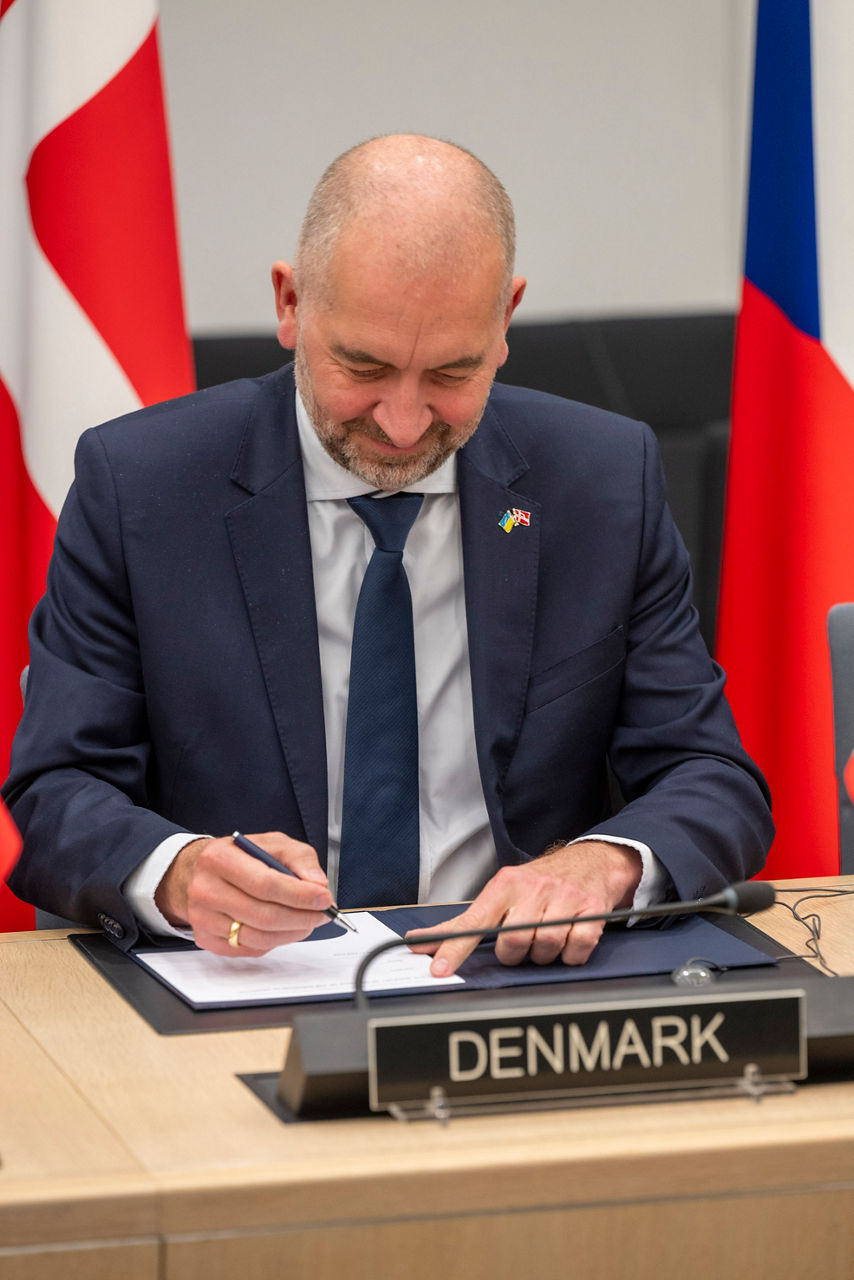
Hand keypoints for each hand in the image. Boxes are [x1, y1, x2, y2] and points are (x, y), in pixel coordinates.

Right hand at [154, 831, 333, 955]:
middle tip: (322, 914)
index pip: (266, 884)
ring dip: (292, 933)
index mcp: (220, 859)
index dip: (300, 895)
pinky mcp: (206, 938)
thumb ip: (299, 858)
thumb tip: (317, 884)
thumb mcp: (271, 843)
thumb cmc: (238, 857)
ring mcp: (203, 918)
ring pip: (258, 938)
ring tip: (307, 922)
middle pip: (264, 915)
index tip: (324, 899)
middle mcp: (206, 890)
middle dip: (302, 918)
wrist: (197, 871)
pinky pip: (249, 949)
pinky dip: (274, 942)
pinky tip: (283, 929)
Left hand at [407, 841, 641, 976]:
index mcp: (505, 884)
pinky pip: (577, 949)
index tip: (439, 969)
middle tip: (520, 943)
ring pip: (545, 948)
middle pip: (513, 942)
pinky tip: (568, 940)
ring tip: (544, 939)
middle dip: (514, 954)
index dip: (456, 948)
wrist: (591, 861)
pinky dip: (571, 955)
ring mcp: (565, 898)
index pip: (475, 921)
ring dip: (543, 955)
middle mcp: (534, 888)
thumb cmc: (539, 883)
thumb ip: (465, 922)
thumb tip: (422, 943)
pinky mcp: (592, 910)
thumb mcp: (502, 893)